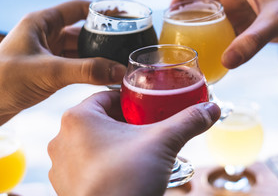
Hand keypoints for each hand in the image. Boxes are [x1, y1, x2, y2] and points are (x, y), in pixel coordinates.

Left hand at [0, 0, 125, 123]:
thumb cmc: (3, 81)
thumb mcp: (49, 71)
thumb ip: (86, 70)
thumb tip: (119, 70)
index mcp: (42, 23)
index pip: (78, 8)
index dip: (100, 12)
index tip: (123, 20)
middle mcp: (45, 35)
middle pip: (82, 31)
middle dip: (103, 40)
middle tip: (125, 48)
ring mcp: (46, 53)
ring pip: (79, 51)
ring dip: (97, 57)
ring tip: (118, 64)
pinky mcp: (46, 71)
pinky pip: (74, 66)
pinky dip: (88, 70)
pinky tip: (102, 76)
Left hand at [48, 90, 219, 195]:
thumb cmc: (127, 179)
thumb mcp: (163, 142)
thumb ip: (188, 120)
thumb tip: (211, 108)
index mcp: (79, 118)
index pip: (109, 96)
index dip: (132, 101)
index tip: (148, 107)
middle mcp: (63, 138)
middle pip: (103, 120)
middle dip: (128, 124)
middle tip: (149, 129)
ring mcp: (61, 164)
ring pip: (95, 143)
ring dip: (117, 144)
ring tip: (140, 151)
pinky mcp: (66, 185)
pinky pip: (88, 164)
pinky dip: (107, 162)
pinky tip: (127, 170)